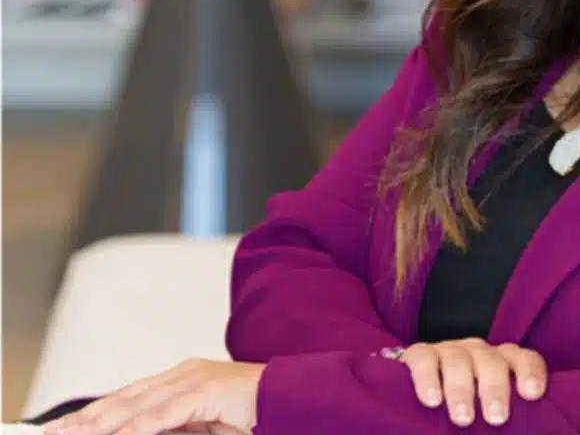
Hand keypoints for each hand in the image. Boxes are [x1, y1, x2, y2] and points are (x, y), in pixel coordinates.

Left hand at [42, 359, 264, 434]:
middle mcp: (184, 374)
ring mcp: (196, 378)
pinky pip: (166, 414)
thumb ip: (175, 429)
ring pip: (138, 405)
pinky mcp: (209, 390)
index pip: (128, 398)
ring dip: (103, 425)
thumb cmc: (252, 417)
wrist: (293, 398)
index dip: (94, 416)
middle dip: (87, 420)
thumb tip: (138, 433)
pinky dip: (139, 428)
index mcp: (182, 379)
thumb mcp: (204, 428)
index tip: (64, 432)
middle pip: (125, 399)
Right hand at [399, 338, 546, 426]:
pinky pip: (425, 359)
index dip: (530, 373)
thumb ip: (504, 422)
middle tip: (496, 418)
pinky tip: (431, 400)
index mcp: (504, 365)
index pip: (525, 360)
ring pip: (459, 360)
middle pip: (492, 362)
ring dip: (461, 389)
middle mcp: (480, 353)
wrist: (429, 397)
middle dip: (494, 389)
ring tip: (463, 418)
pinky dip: (428, 377)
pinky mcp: (421, 354)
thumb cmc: (472, 413)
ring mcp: (451, 350)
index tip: (532, 394)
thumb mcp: (490, 415)